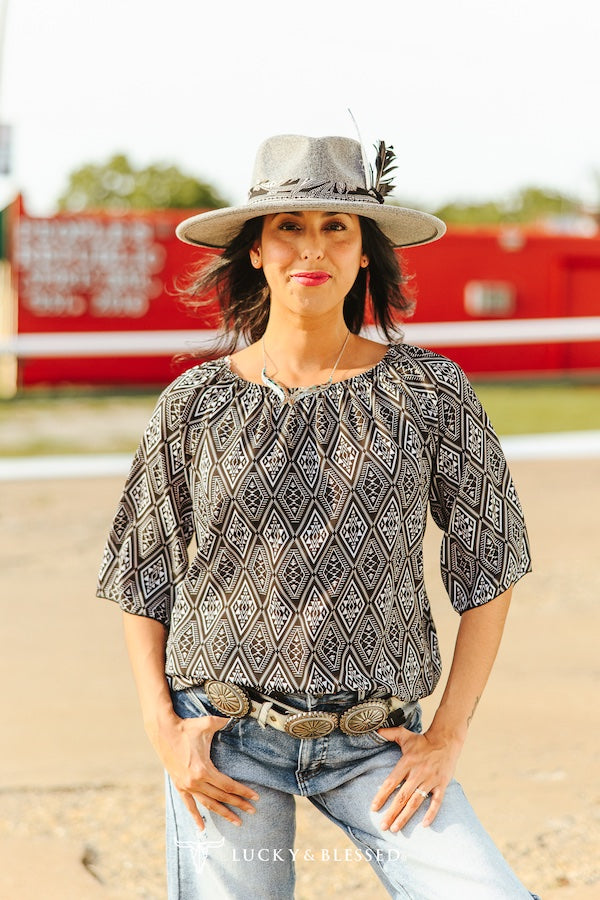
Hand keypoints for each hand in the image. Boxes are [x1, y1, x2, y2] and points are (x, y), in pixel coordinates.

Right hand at [151, 712, 258, 830]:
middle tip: (253, 811)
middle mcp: (195, 782)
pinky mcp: (179, 785)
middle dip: (238, 804)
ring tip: (237, 821)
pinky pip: (189, 805)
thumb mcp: (208, 723)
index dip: (243, 792)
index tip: (255, 797)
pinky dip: (195, 817)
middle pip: (221, 797)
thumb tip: (235, 718)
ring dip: (223, 813)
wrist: (163, 731)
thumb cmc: (187, 727)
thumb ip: (224, 722)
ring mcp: (186, 785)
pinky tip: (201, 828)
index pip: (228, 785)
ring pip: (208, 804)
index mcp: (203, 769)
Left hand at [370, 724, 462, 829]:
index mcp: (407, 762)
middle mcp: (418, 773)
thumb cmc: (423, 740)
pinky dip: (431, 814)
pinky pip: (436, 802)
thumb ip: (389, 733)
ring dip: (405, 816)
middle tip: (382, 826)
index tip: (373, 808)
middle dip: (391, 813)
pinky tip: (423, 825)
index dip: (382, 796)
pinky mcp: (442, 784)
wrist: (446, 740)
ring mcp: (430, 780)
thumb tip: (375, 731)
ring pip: (416, 802)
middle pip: (402, 796)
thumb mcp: (405, 735)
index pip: (391, 782)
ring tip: (395, 828)